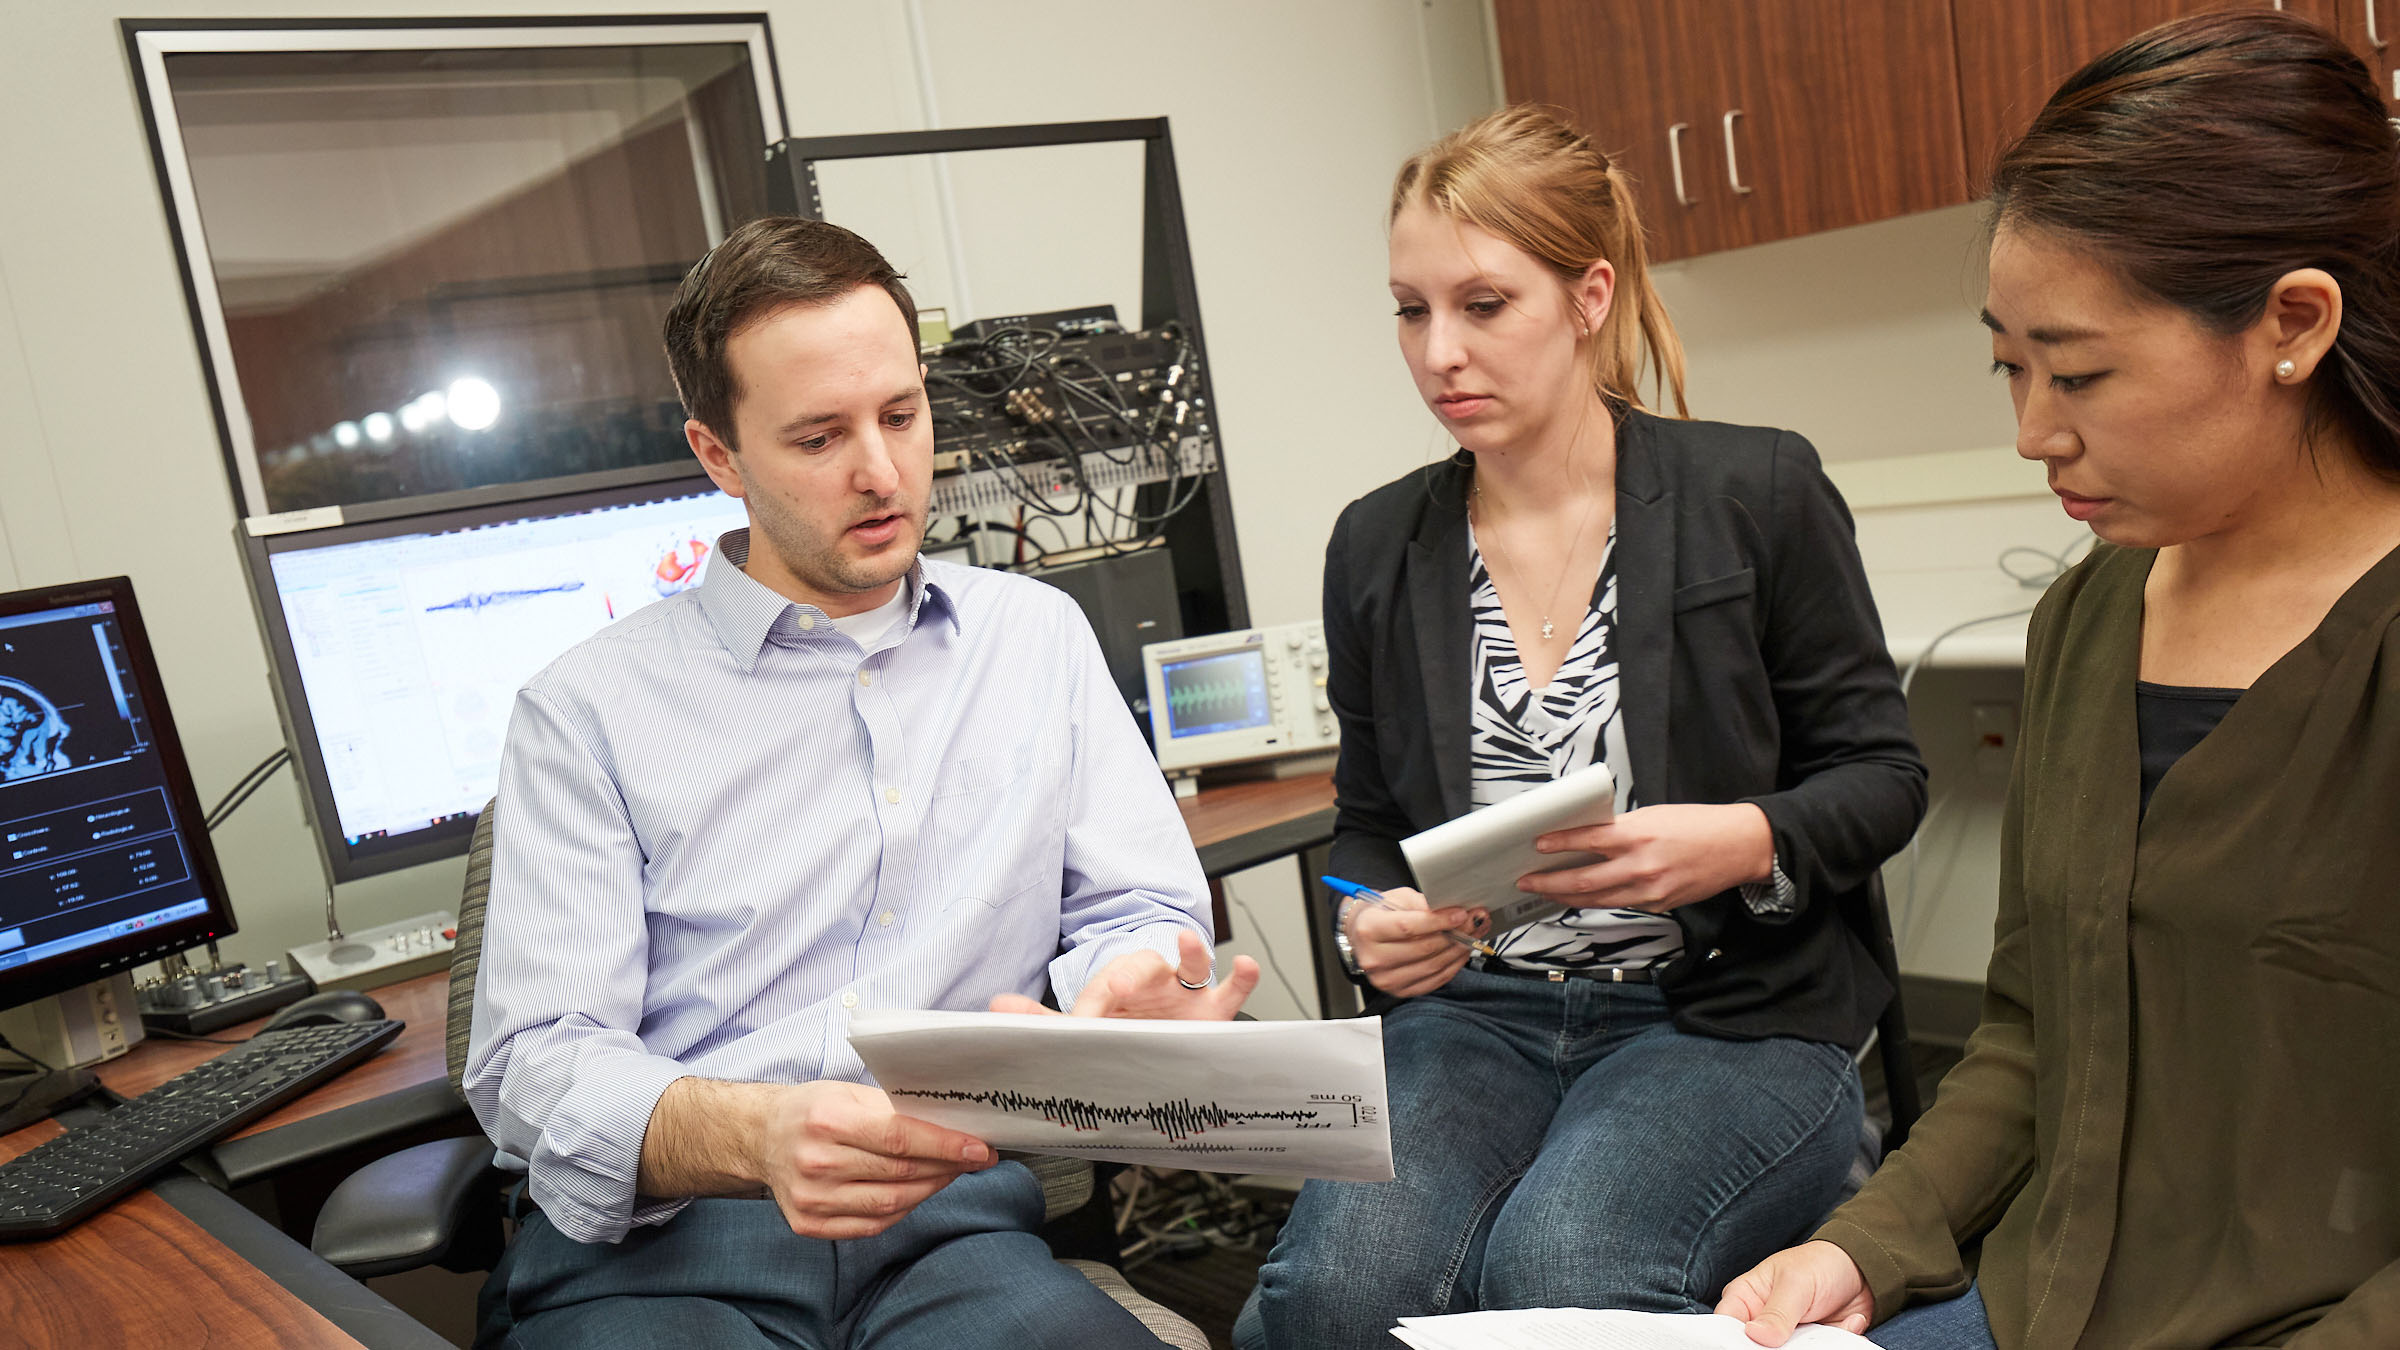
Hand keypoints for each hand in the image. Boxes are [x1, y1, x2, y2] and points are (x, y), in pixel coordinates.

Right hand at [754, 1080, 994, 1239]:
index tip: (980, 1149)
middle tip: (974, 1159)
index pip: (899, 1138)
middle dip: (946, 1167)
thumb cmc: (812, 1109)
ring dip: (930, 1189)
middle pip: (900, 1173)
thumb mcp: (849, 1093)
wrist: (762, 1138)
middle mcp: (816, 1162)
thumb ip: (895, 1109)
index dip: (945, 1146)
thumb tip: (951, 1125)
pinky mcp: (809, 1224)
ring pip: (891, 1203)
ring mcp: (811, 1198)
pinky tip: (918, 1192)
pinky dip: (903, 1209)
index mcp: (826, 1120)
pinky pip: (872, 1225)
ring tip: (950, 1174)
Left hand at [989, 928, 1260, 1019]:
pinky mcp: (1216, 1011)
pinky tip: (1245, 966)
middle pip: (1142, 968)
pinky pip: (1232, 989)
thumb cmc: (1127, 1028)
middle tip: (1115, 991)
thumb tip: (995, 1007)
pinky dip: (1242, 977)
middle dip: (1129, 978)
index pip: (1101, 989)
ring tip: (1186, 940)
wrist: (1165, 1040)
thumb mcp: (1089, 1023)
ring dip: (1189, 951)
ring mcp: (1186, 993)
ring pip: (1190, 964)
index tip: (1079, 1028)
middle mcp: (1153, 982)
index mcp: (1118, 985)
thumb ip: (1045, 1019)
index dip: (1090, 1007)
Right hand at [1345, 886, 1488, 997]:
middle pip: (1424, 948)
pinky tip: (1461, 951)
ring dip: (1459, 950)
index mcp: (1369, 930)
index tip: (1461, 914)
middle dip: (1456, 933)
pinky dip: (1453, 965)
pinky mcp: (1400, 991)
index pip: (1409, 927)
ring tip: (1473, 935)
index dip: (1439, 921)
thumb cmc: (1379, 914)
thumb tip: (1453, 911)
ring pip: (1433, 966)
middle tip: (1475, 921)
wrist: (1361, 935)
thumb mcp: (1397, 898)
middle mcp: (1374, 958)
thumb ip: (1423, 903)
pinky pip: (1435, 980)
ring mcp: (1386, 979)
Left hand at [1518, 802, 1773, 912]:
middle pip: (1583, 880)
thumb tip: (1588, 837)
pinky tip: (1581, 897)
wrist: (1738, 847)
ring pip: (1597, 899)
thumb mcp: (1654, 816)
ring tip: (1547, 892)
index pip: (1587, 840)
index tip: (1537, 845)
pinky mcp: (1658, 905)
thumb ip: (1621, 829)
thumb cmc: (1698, 826)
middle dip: (1550, 882)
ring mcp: (1650, 891)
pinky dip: (1597, 900)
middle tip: (1527, 881)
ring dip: (1567, 897)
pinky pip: (1620, 903)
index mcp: (1638, 835)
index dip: (1558, 844)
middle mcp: (1641, 866)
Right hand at [1714, 1241, 1873, 1344]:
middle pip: (1755, 1347)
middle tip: (1801, 1338)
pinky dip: (1836, 1345)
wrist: (1862, 1271)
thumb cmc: (1819, 1264)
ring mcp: (1786, 1337)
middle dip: (1780, 1347)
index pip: (1726, 1324)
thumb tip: (1755, 1336)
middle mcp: (1761, 1321)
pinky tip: (1849, 1323)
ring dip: (1813, 1347)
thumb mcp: (1796, 1283)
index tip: (1760, 1343)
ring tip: (1828, 1328)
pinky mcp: (1810, 1346)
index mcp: (1745, 1298)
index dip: (1735, 1339)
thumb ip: (1776, 1312)